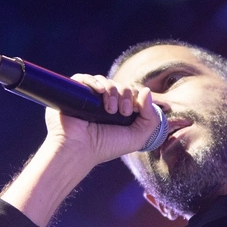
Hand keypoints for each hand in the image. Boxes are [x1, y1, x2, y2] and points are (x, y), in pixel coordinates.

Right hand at [43, 74, 159, 164]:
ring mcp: (90, 97)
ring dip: (113, 92)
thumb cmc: (107, 146)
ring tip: (110, 110)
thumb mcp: (138, 137)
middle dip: (126, 96)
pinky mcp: (75, 92)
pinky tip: (100, 91)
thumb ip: (151, 117)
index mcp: (119, 112)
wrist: (80, 149)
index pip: (133, 94)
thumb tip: (147, 90)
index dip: (136, 98)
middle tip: (123, 112)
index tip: (133, 112)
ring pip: (106, 81)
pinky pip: (85, 78)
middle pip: (122, 86)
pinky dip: (95, 81)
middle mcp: (105, 103)